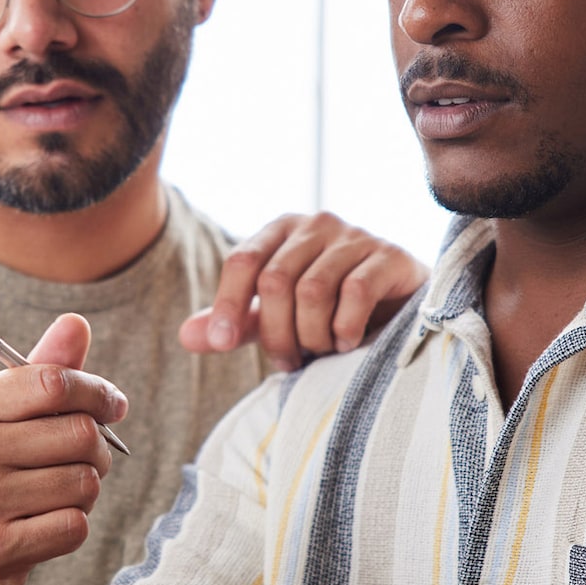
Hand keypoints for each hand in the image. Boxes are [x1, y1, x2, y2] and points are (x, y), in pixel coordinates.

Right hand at [0, 315, 126, 584]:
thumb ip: (35, 372)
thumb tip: (77, 325)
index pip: (52, 382)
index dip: (96, 391)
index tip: (110, 404)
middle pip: (80, 434)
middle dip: (97, 444)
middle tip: (88, 452)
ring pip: (83, 482)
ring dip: (83, 486)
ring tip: (58, 488)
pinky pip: (72, 526)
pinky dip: (69, 523)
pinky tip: (42, 520)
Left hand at [179, 213, 429, 371]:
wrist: (400, 309)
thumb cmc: (329, 310)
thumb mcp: (275, 317)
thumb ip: (234, 323)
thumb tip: (186, 336)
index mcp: (282, 230)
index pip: (242, 261)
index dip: (227, 304)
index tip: (222, 344)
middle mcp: (317, 223)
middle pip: (275, 280)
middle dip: (277, 333)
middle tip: (289, 360)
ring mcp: (356, 235)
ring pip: (313, 290)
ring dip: (312, 335)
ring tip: (322, 350)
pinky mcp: (390, 255)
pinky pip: (356, 292)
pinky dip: (345, 328)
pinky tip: (347, 342)